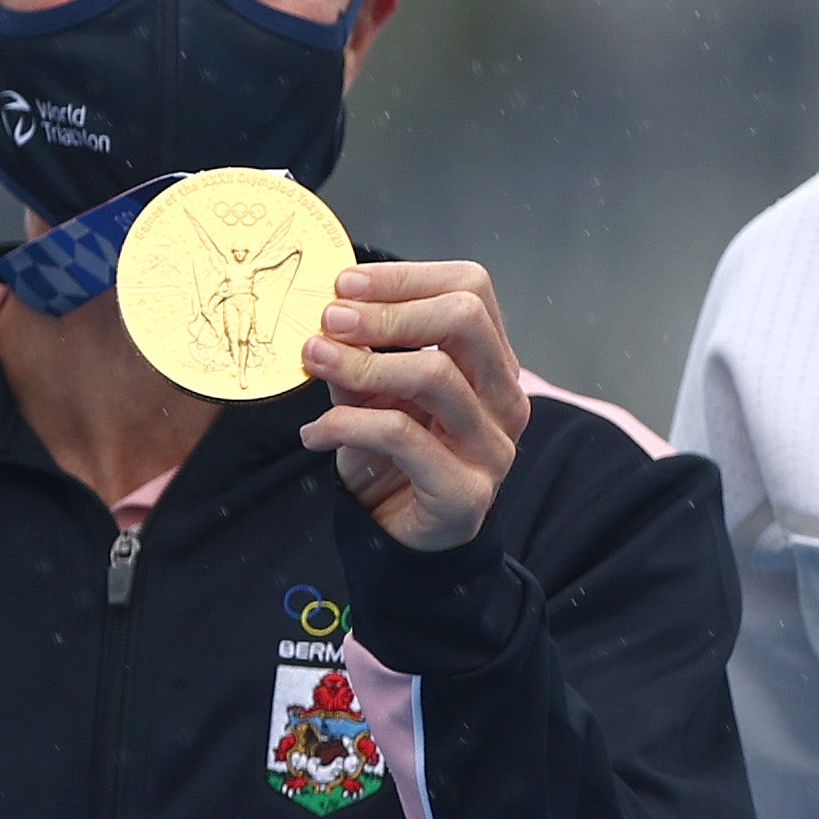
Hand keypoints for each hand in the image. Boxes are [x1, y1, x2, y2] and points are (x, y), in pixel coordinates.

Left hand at [298, 260, 526, 551]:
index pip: (471, 289)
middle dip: (389, 312)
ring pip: (435, 374)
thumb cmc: (391, 459)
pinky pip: (403, 436)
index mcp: (491, 363)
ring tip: (316, 361)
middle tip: (331, 320)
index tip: (345, 284)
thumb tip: (329, 318)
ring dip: (363, 363)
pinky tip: (314, 433)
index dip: (407, 277)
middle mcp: (504, 398)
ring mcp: (493, 446)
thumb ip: (360, 355)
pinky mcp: (466, 491)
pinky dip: (348, 425)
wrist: (401, 541)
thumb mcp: (371, 394)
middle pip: (465, 318)